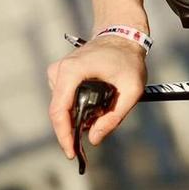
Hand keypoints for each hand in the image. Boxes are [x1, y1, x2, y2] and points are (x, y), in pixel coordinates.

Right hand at [47, 35, 146, 160]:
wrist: (122, 36)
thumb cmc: (128, 60)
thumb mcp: (131, 91)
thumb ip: (114, 117)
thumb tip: (94, 139)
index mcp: (72, 72)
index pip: (59, 111)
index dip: (64, 135)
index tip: (71, 153)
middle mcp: (59, 70)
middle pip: (58, 111)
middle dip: (70, 131)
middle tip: (86, 145)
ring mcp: (57, 71)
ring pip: (60, 106)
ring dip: (75, 119)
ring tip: (98, 119)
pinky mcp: (60, 74)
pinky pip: (63, 99)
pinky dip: (74, 109)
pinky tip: (92, 109)